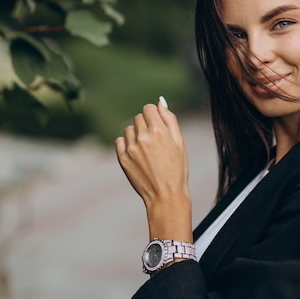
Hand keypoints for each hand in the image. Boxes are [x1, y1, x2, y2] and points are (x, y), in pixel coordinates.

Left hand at [115, 99, 192, 241]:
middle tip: (155, 142)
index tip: (157, 126)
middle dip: (145, 125)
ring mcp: (131, 148)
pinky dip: (126, 144)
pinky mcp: (123, 159)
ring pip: (129, 129)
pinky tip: (137, 154)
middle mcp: (143, 137)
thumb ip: (170, 120)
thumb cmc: (177, 169)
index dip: (153, 116)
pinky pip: (120, 141)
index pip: (148, 109)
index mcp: (159, 131)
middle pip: (138, 118)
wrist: (166, 195)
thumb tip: (160, 102)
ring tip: (147, 151)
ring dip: (136, 135)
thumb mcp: (179, 142)